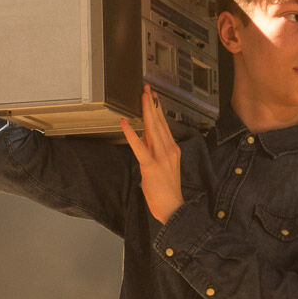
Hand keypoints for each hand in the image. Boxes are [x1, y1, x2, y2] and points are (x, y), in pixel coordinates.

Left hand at [121, 85, 183, 223]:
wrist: (173, 208)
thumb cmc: (167, 191)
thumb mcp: (163, 166)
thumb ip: (154, 150)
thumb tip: (144, 135)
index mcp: (173, 150)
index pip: (164, 126)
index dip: (158, 110)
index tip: (153, 98)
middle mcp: (169, 150)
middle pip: (159, 123)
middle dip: (152, 104)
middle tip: (147, 90)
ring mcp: (161, 157)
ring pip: (152, 129)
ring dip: (146, 112)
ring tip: (142, 98)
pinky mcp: (151, 165)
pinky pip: (139, 146)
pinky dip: (130, 134)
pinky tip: (124, 123)